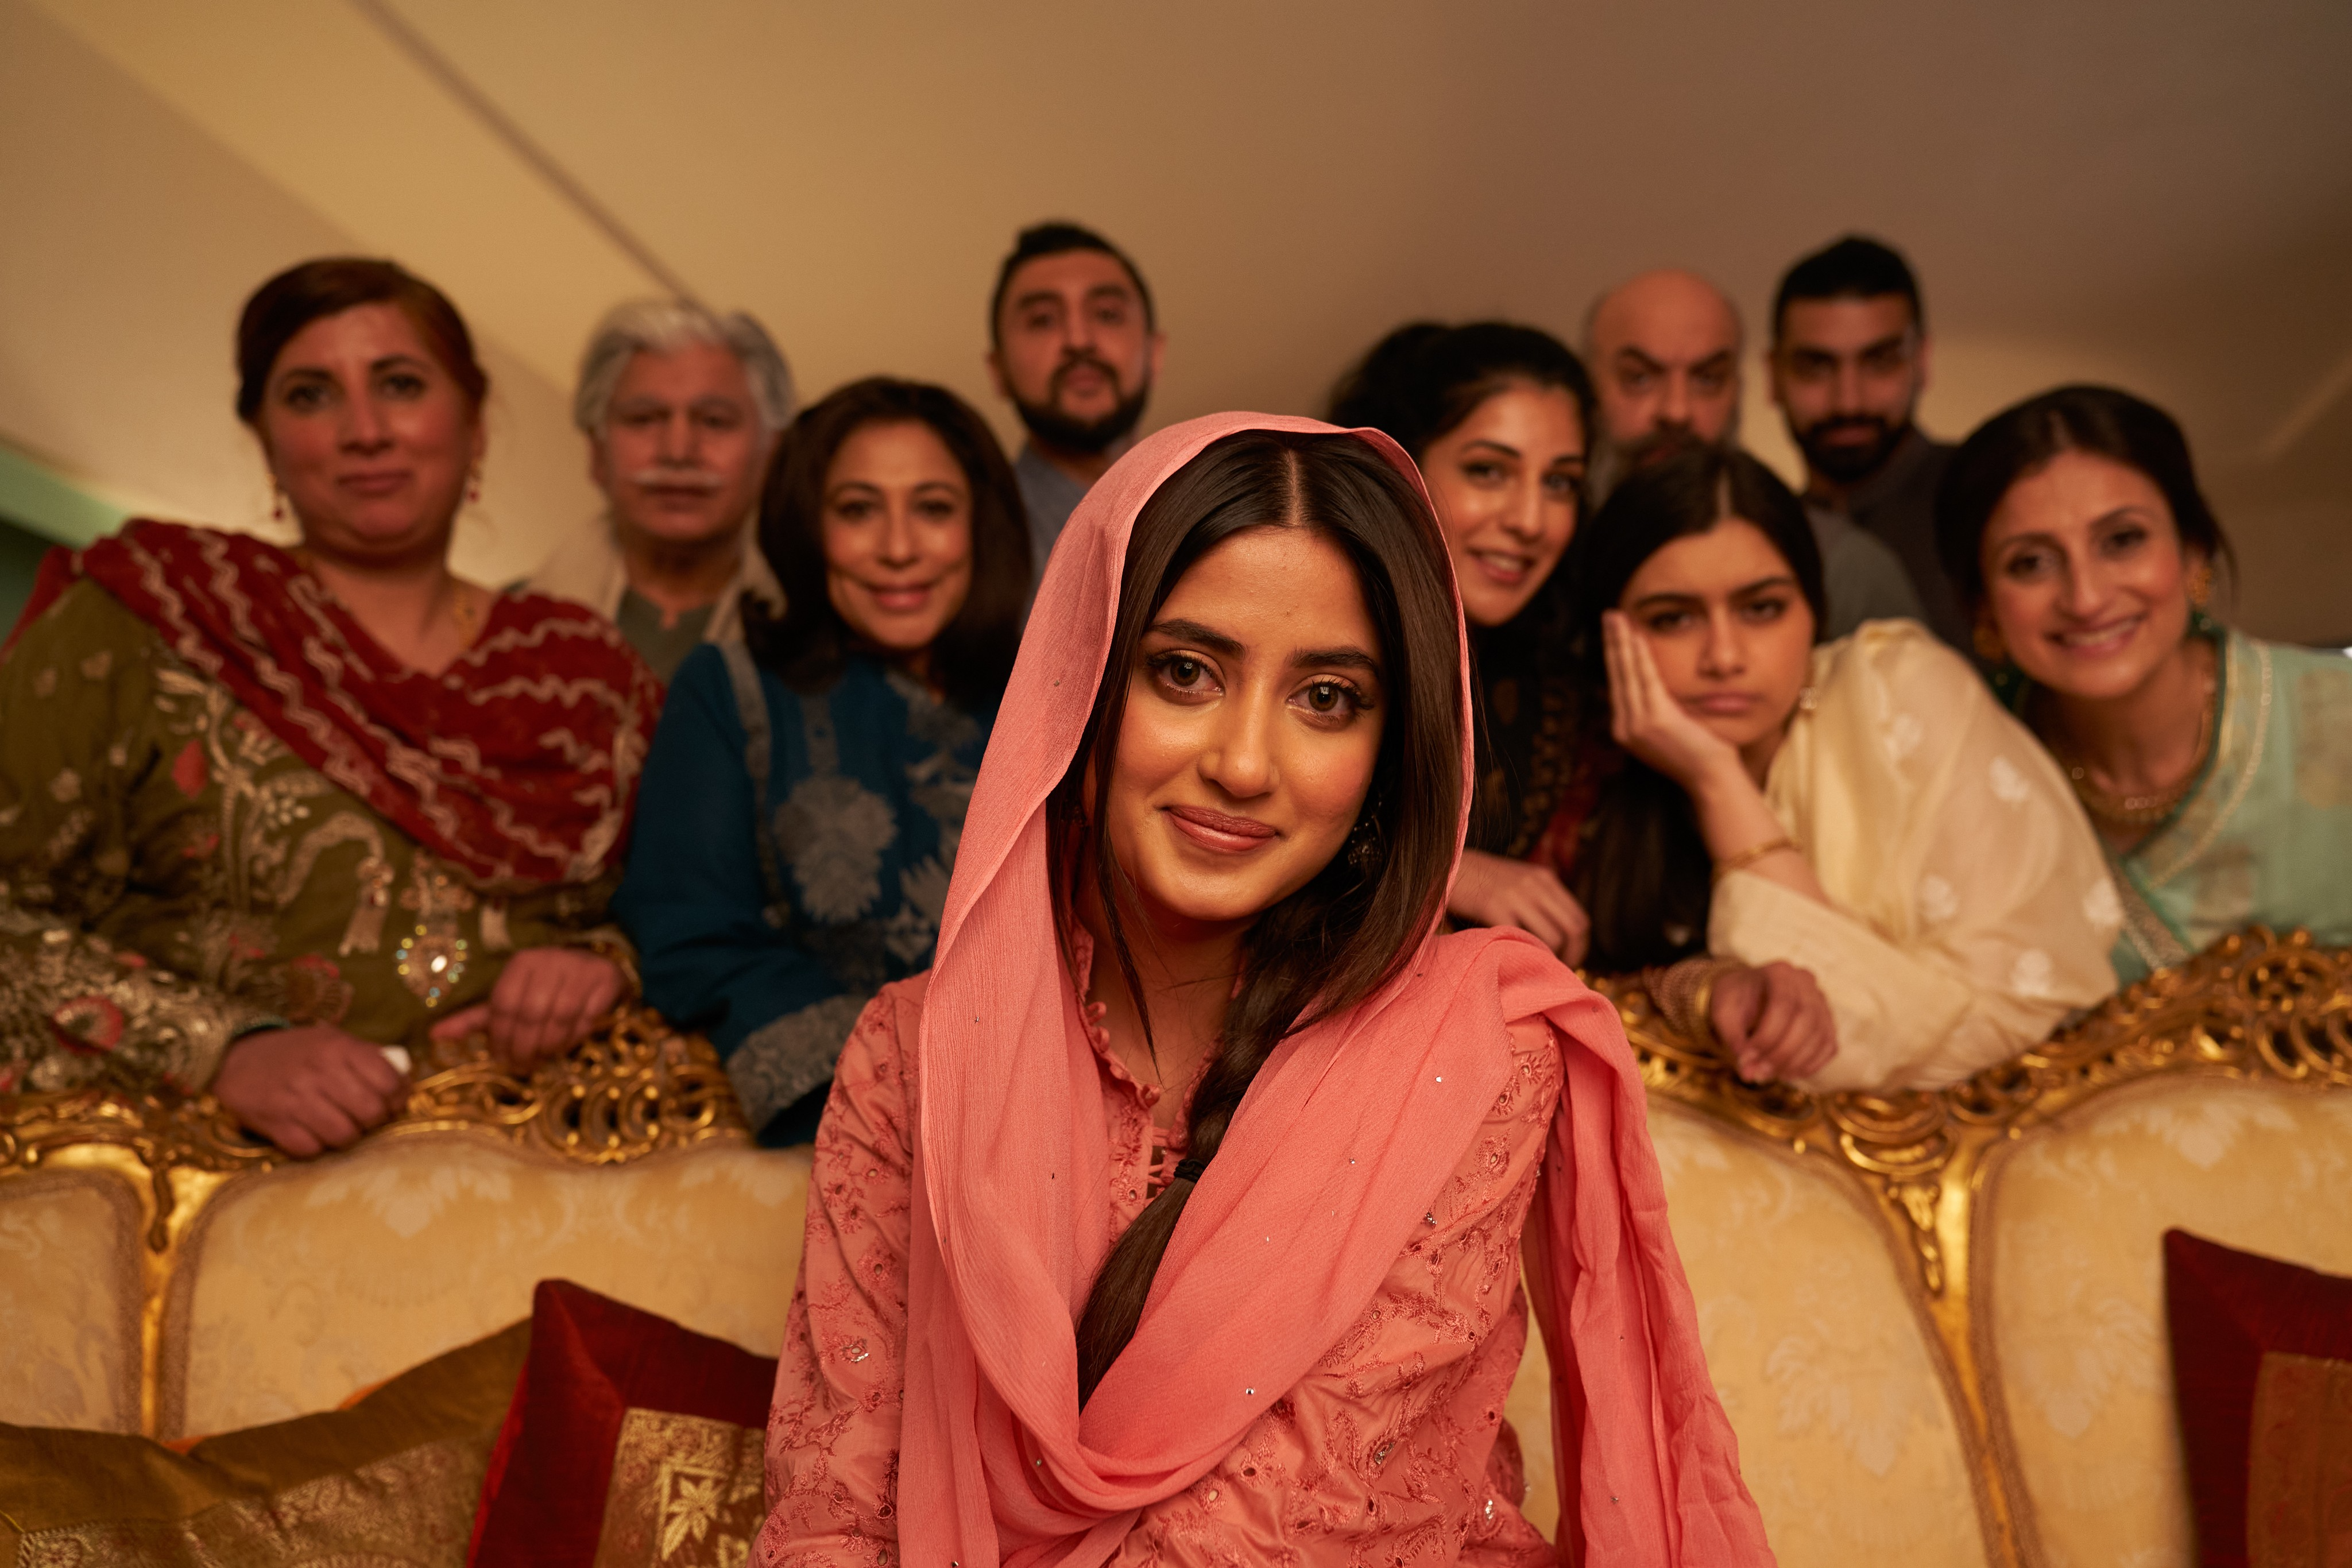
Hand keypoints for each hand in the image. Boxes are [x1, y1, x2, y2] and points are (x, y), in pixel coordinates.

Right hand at [212, 1025, 406, 1157]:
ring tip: (341, 1126)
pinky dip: (316, 1147)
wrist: (236, 1055)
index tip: (392, 1102)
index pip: (389, 1081)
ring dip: (348, 1136)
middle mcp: (318, 1073)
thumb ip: (369, 1057)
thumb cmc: (296, 1051)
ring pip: (344, 1135)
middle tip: (367, 1118)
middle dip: (375, 1120)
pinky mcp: (272, 1124)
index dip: (398, 1097)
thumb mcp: (334, 1040)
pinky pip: (310, 1150)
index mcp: (339, 1048)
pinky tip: (313, 1134)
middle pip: (371, 1112)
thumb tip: (403, 1081)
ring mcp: (294, 1100)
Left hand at [430, 946, 622, 1071]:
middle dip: (524, 1046)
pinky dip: (574, 1038)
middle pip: (530, 1014)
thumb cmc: (545, 988)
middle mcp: (550, 959)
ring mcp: (579, 968)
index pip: (503, 1004)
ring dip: (548, 1046)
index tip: (501, 1058)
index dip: (500, 1037)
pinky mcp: (604, 979)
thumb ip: (475, 1018)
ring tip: (541, 1059)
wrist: (596, 968)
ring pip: (559, 1018)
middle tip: (522, 1066)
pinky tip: (565, 1046)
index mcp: (521, 962)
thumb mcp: (509, 1000)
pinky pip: (586, 1018)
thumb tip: (434, 1037)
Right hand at [1448, 850, 1590, 964]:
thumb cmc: (1480, 879)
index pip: (1580, 918)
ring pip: (1552, 937)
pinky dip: (1524, 953)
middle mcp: (1535, 884)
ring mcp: (1516, 895)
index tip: (1569, 959)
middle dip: (1572, 955)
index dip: (1580, 945)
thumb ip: (1538, 897)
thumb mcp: (1517, 879)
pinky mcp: (1494, 906)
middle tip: (1559, 970)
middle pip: (1573, 929)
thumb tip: (1557, 933)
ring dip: (1549, 959)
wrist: (1446, 863)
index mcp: (1544, 878)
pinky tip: (1516, 958)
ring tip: (1537, 967)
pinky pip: (1523, 938)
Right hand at [1602, 610, 1744, 791]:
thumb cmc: (1698, 754)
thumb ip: (1656, 710)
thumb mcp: (1669, 731)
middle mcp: (1625, 727)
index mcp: (1626, 730)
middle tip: (1610, 616)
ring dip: (1621, 642)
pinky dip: (1639, 655)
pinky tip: (1635, 636)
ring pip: (1626, 673)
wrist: (1710, 778)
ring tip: (1618, 618)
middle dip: (1611, 642)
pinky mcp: (1655, 719)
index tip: (1613, 633)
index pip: (1617, 685)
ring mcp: (1637, 724)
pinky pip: (1645, 679)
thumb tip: (1652, 686)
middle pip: (1616, 675)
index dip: (1614, 656)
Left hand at [1710, 961, 1837, 1083]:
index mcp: (1779, 972)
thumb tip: (1748, 1074)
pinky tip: (1786, 1074)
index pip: (1783, 1004)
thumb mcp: (1724, 1014)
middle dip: (1781, 1053)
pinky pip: (1828, 1047)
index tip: (1746, 1059)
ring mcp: (1821, 1002)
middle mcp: (1806, 983)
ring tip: (1768, 1075)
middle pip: (1806, 1020)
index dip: (1767, 1037)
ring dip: (1794, 1063)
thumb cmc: (1735, 1002)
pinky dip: (1809, 1065)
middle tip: (1758, 1074)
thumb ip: (1734, 1040)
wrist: (1746, 995)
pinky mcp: (1828, 1023)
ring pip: (1820, 1036)